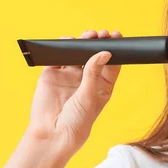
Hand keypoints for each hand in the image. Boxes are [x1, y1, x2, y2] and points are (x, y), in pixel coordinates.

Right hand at [25, 29, 121, 153]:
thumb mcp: (89, 96)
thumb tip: (104, 53)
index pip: (111, 63)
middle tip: (100, 34)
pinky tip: (66, 42)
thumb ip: (93, 73)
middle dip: (97, 42)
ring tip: (86, 36)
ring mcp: (69, 75)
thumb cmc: (77, 121)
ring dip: (81, 42)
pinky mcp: (52, 74)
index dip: (114, 49)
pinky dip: (61, 47)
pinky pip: (57, 57)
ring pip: (76, 53)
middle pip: (93, 55)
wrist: (52, 133)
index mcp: (101, 85)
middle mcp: (86, 79)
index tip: (116, 36)